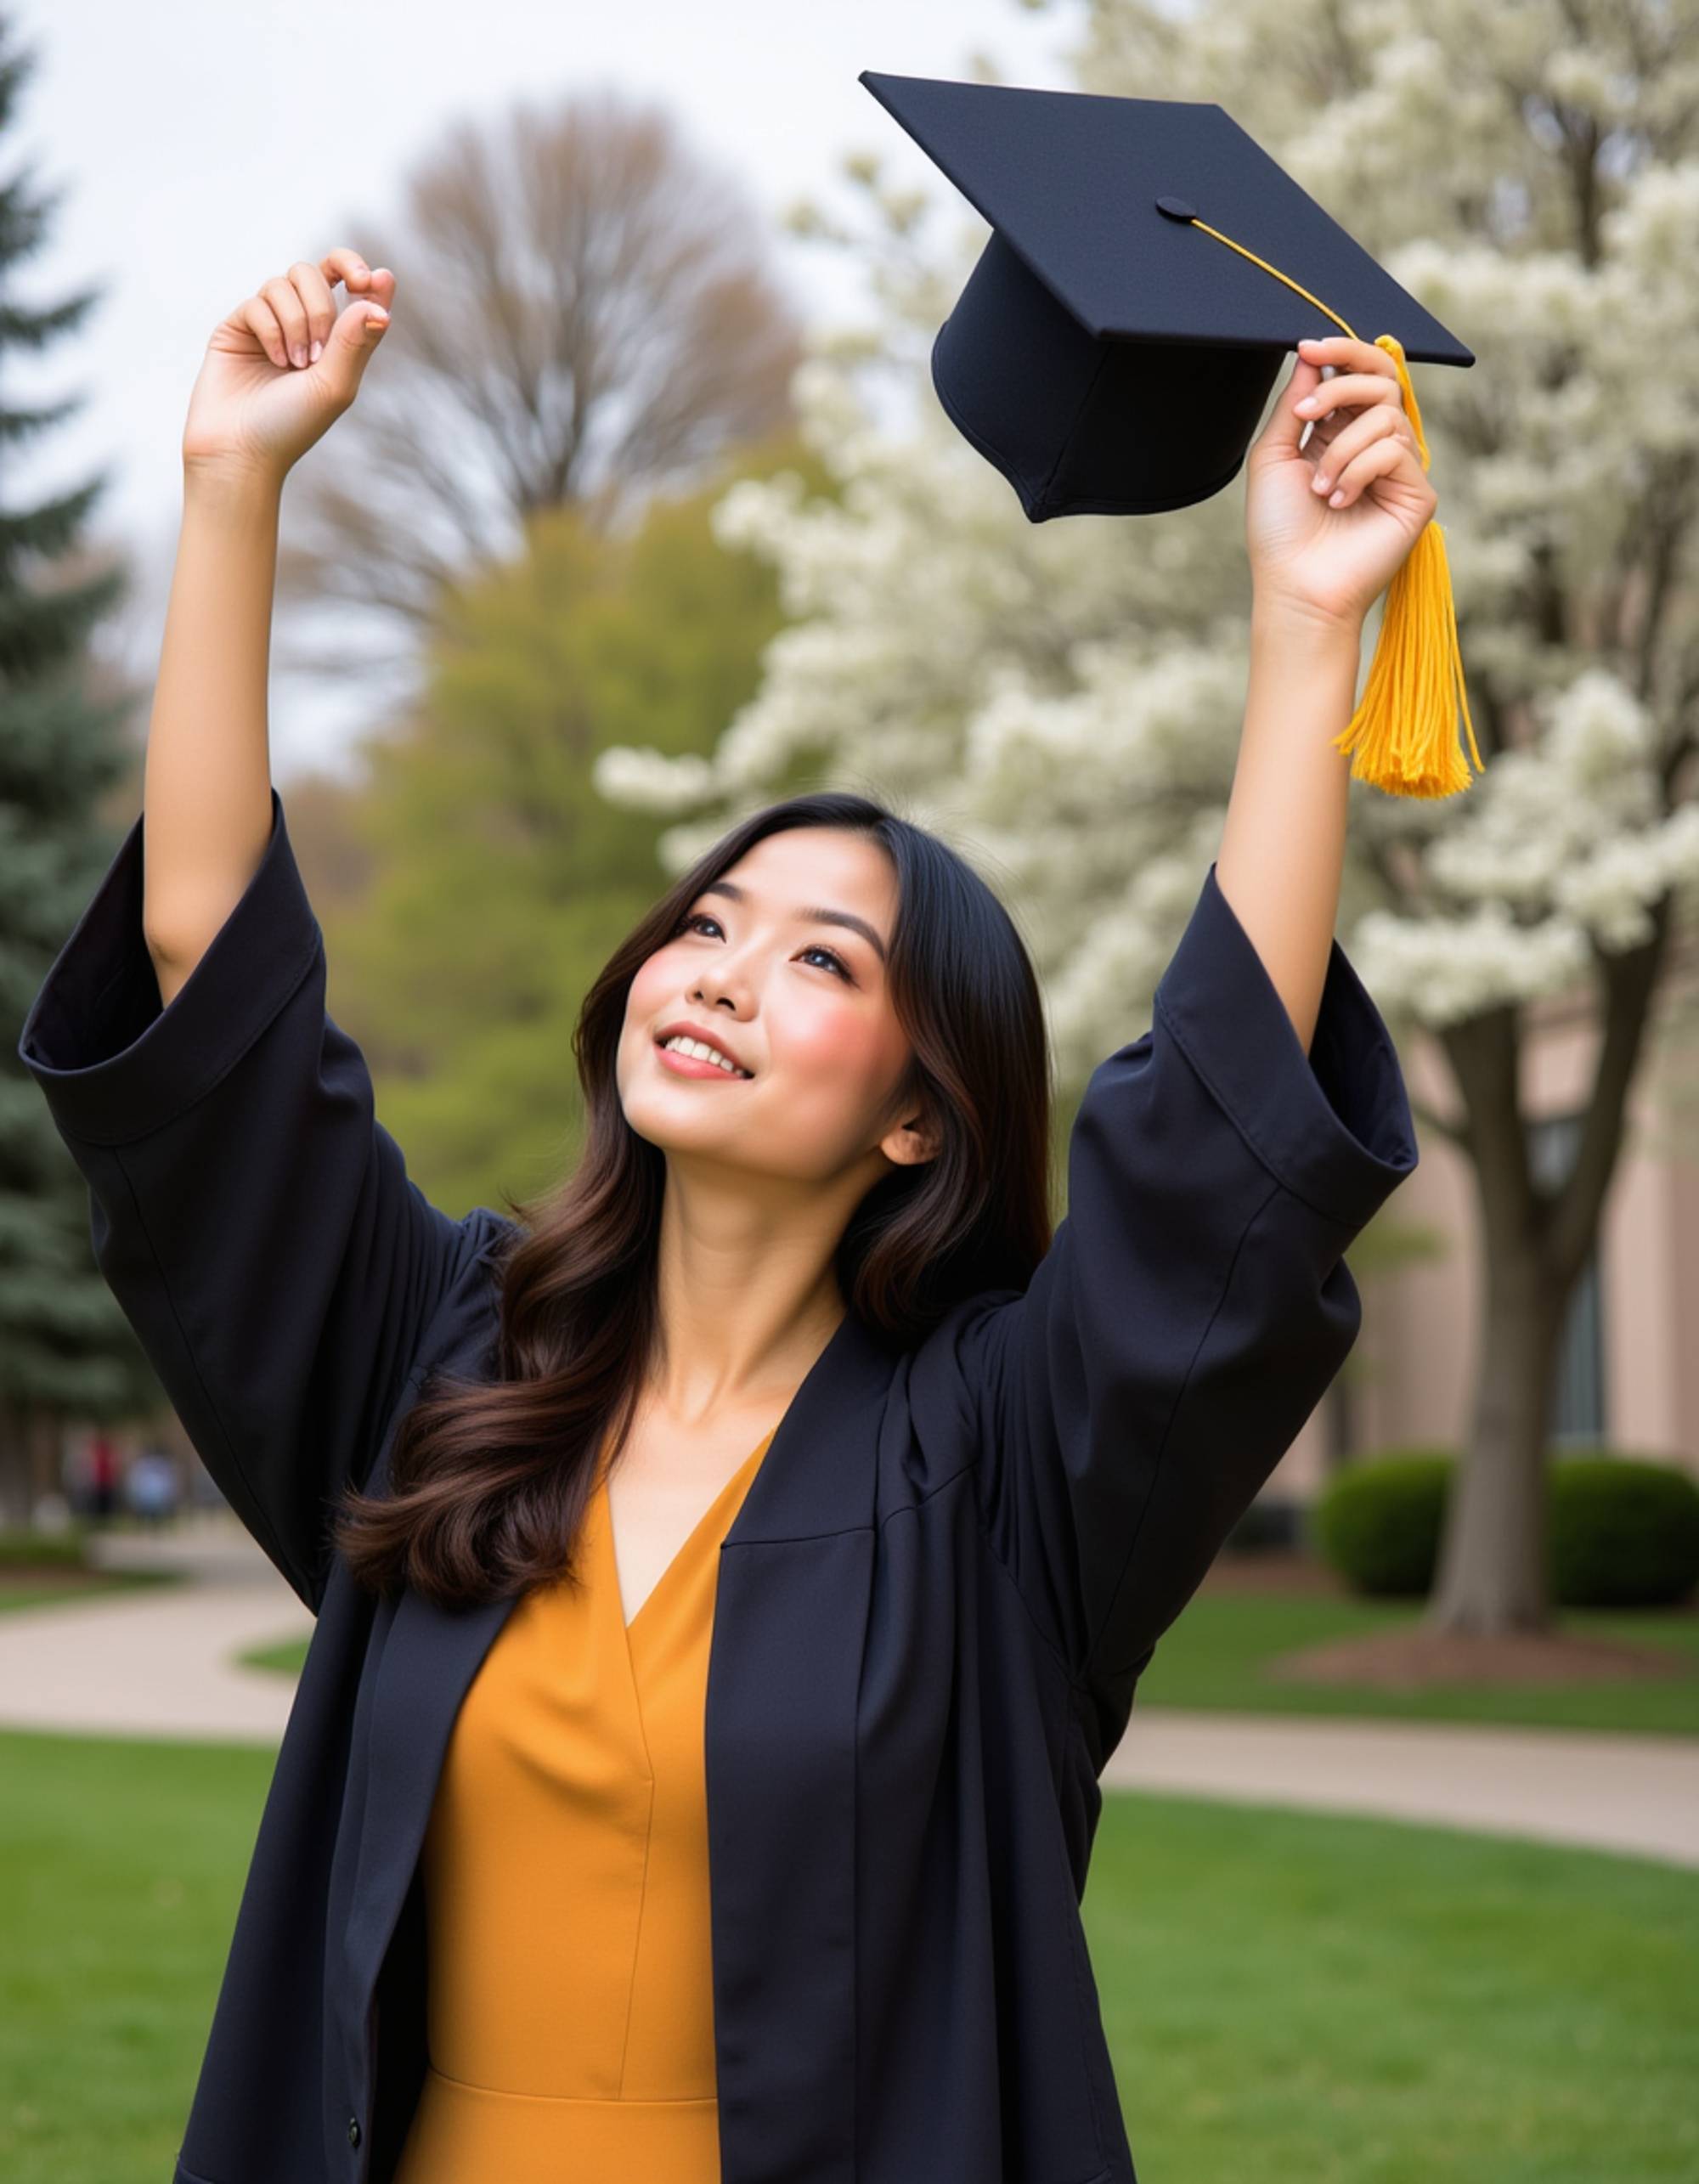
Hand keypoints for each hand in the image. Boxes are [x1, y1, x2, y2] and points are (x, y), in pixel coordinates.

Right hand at [181, 249, 395, 484]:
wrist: (241, 448)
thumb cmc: (292, 426)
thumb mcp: (334, 385)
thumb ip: (355, 342)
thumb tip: (378, 304)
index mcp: (334, 340)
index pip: (348, 285)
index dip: (357, 269)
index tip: (370, 279)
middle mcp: (302, 326)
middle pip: (313, 273)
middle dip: (320, 307)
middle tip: (318, 353)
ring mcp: (268, 324)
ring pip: (283, 283)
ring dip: (296, 323)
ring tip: (295, 364)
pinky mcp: (237, 326)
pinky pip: (256, 302)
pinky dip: (270, 331)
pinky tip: (273, 362)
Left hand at [1243, 333, 1438, 632]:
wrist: (1294, 585)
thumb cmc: (1279, 530)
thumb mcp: (1274, 456)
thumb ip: (1295, 405)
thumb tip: (1312, 356)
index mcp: (1342, 433)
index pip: (1359, 374)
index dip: (1341, 352)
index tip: (1308, 347)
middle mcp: (1375, 446)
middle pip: (1383, 379)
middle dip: (1342, 385)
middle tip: (1307, 416)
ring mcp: (1400, 469)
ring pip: (1387, 415)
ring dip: (1341, 449)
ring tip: (1319, 489)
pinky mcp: (1418, 494)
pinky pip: (1395, 450)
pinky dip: (1359, 471)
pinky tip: (1339, 502)